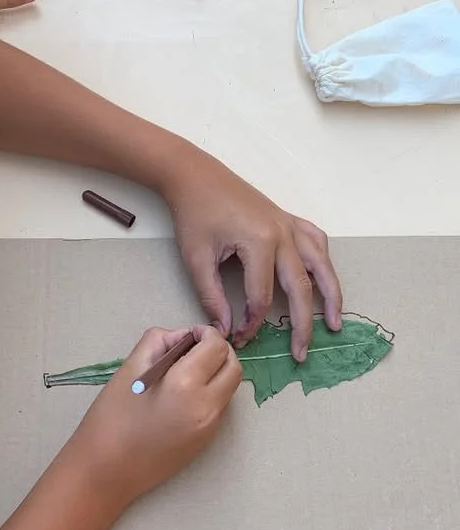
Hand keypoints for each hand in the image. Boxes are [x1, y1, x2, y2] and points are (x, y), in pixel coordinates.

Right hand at [65, 326, 240, 510]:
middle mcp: (207, 407)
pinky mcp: (207, 441)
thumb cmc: (110, 419)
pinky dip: (210, 391)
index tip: (189, 336)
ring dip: (216, 372)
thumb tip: (181, 338)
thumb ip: (159, 342)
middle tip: (193, 349)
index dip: (205, 334)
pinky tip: (182, 395)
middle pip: (233, 367)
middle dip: (218, 351)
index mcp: (185, 385)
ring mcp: (211, 427)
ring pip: (230, 387)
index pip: (216, 347)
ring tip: (185, 372)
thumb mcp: (130, 369)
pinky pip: (220, 406)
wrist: (106, 471)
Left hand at [160, 149, 342, 361]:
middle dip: (302, 325)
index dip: (251, 323)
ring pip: (320, 265)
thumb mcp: (197, 259)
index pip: (261, 297)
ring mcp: (289, 225)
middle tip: (302, 354)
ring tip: (335, 323)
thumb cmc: (194, 214)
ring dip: (331, 295)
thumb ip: (212, 297)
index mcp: (259, 243)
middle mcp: (283, 234)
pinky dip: (323, 260)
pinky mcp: (288, 218)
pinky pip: (316, 241)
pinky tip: (324, 277)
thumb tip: (225, 328)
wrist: (195, 176)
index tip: (240, 338)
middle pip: (300, 288)